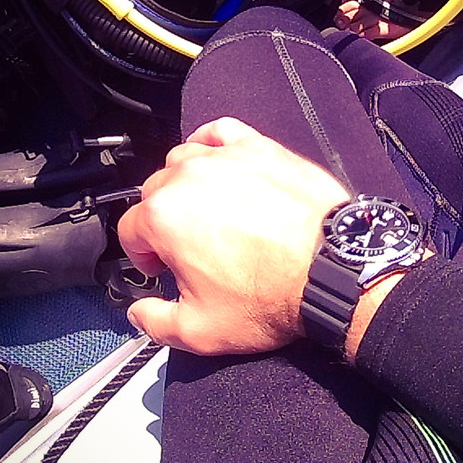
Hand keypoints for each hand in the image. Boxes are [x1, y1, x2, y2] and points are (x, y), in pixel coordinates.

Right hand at [117, 118, 349, 354]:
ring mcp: (227, 158)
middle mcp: (190, 178)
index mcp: (165, 217)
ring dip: (182, 184)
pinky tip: (215, 161)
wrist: (332, 270)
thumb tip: (140, 313)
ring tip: (202, 210)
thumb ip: (155, 322)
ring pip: (183, 159)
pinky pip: (221, 132)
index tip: (159, 267)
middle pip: (154, 191)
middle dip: (162, 221)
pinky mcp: (260, 149)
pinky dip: (210, 143)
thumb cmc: (274, 294)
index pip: (130, 230)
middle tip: (185, 248)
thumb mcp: (200, 330)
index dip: (141, 255)